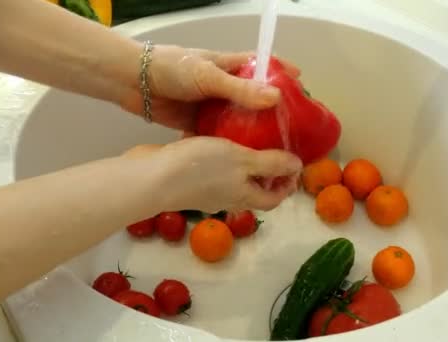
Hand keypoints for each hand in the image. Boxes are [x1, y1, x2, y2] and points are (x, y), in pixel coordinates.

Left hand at [120, 45, 300, 132]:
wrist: (134, 83)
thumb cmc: (172, 68)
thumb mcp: (208, 76)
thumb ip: (239, 89)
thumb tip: (274, 99)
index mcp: (230, 66)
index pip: (263, 66)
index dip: (283, 74)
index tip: (303, 86)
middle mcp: (224, 86)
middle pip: (255, 98)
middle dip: (272, 111)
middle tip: (291, 128)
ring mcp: (212, 105)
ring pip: (239, 120)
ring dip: (252, 131)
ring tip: (273, 149)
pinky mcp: (199, 122)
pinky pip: (220, 134)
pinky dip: (229, 144)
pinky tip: (243, 158)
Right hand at [125, 137, 302, 212]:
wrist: (150, 177)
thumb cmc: (200, 169)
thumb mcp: (243, 160)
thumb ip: (271, 163)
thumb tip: (298, 166)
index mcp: (244, 196)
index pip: (273, 199)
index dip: (287, 185)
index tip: (294, 164)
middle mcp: (226, 196)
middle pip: (253, 187)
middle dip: (266, 168)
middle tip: (273, 141)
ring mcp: (205, 188)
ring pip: (230, 174)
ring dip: (241, 157)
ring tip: (247, 131)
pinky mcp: (187, 175)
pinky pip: (208, 163)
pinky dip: (216, 149)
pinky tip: (215, 126)